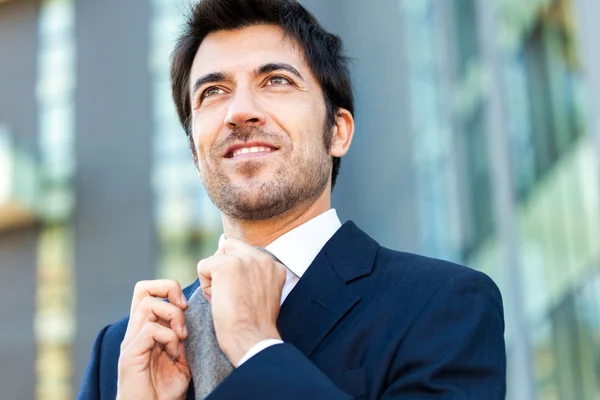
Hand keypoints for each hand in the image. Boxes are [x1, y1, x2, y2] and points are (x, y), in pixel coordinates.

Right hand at [117, 280, 190, 399]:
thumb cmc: (165, 389)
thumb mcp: (182, 358)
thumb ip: (184, 337)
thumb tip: (197, 316)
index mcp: (146, 328)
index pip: (149, 290)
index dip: (169, 288)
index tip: (186, 306)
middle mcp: (135, 330)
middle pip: (143, 288)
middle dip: (169, 290)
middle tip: (184, 309)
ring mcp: (131, 341)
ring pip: (148, 305)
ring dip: (173, 317)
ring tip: (181, 338)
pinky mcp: (130, 355)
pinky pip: (150, 330)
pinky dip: (168, 337)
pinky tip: (174, 353)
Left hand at [197, 238, 286, 365]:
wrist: (252, 339)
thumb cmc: (254, 326)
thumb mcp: (265, 294)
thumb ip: (255, 276)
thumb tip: (234, 268)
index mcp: (275, 266)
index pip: (246, 253)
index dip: (236, 271)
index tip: (239, 293)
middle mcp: (263, 258)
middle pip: (230, 247)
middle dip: (223, 266)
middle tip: (228, 293)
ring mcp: (245, 260)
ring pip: (217, 255)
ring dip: (214, 275)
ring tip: (224, 298)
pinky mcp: (227, 265)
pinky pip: (203, 266)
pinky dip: (204, 285)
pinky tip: (216, 300)